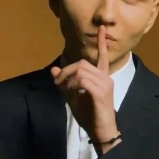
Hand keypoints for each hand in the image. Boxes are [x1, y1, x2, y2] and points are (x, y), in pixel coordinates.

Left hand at [51, 25, 119, 152]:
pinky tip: (73, 94)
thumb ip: (64, 83)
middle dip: (66, 71)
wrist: (101, 131)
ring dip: (68, 80)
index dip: (101, 43)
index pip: (102, 57)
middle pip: (82, 64)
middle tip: (59, 83)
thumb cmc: (90, 115)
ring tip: (67, 91)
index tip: (102, 28)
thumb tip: (53, 70)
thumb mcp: (73, 97)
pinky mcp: (101, 93)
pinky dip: (72, 86)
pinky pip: (82, 81)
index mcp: (102, 78)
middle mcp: (105, 78)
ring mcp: (104, 85)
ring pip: (81, 71)